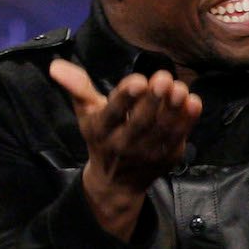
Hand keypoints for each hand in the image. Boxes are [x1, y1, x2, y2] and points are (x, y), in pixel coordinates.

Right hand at [50, 58, 201, 239]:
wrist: (116, 182)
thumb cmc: (102, 138)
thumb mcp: (86, 114)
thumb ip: (77, 88)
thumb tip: (56, 65)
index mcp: (101, 130)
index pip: (112, 114)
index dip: (125, 98)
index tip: (138, 80)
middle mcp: (123, 144)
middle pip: (140, 122)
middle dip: (153, 100)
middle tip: (164, 78)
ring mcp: (147, 154)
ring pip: (163, 131)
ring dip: (174, 109)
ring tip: (180, 87)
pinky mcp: (167, 158)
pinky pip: (179, 138)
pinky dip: (188, 121)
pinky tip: (193, 101)